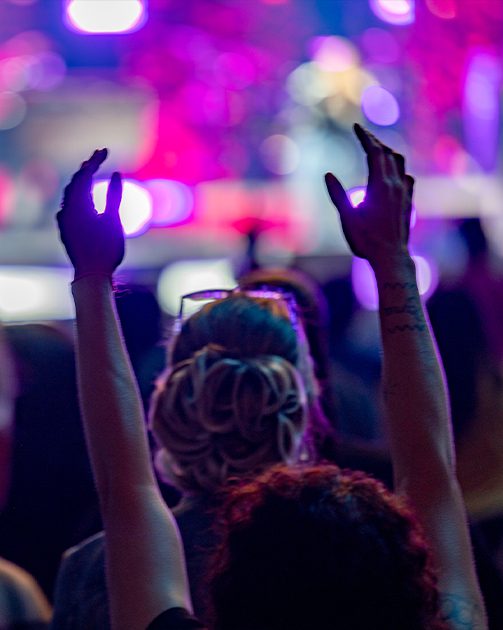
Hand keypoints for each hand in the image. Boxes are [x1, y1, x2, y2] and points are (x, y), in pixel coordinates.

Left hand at [57, 149, 123, 278]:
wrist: (91, 274)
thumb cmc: (106, 249)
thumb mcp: (114, 220)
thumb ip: (114, 196)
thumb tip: (115, 174)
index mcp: (79, 204)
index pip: (85, 174)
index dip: (95, 160)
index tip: (105, 150)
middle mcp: (68, 209)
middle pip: (75, 182)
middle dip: (86, 167)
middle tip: (98, 156)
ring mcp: (64, 221)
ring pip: (69, 195)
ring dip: (79, 182)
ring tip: (88, 172)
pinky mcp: (66, 230)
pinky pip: (68, 207)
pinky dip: (76, 197)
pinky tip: (80, 199)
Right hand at [325, 124, 413, 266]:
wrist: (391, 257)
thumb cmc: (366, 240)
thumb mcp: (347, 217)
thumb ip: (338, 195)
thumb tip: (328, 175)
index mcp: (379, 185)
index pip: (374, 152)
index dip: (365, 137)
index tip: (356, 127)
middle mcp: (395, 185)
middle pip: (387, 154)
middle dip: (374, 141)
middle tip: (363, 135)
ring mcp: (404, 193)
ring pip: (399, 163)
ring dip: (387, 153)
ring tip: (377, 149)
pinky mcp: (408, 202)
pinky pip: (406, 177)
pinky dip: (397, 168)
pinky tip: (394, 173)